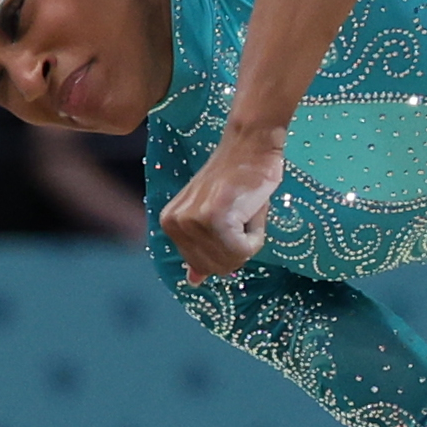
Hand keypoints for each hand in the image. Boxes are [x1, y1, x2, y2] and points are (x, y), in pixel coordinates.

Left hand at [159, 131, 283, 282]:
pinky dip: (256, 234)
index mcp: (170, 224)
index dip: (228, 249)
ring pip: (232, 260)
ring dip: (250, 239)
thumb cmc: (239, 178)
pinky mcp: (215, 219)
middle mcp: (175, 224)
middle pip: (218, 267)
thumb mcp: (214, 218)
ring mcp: (193, 222)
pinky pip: (244, 250)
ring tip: (244, 209)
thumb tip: (194, 281)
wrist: (251, 145)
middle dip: (239, 247)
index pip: (204, 266)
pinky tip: (250, 209)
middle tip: (241, 213)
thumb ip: (202, 250)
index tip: (232, 217)